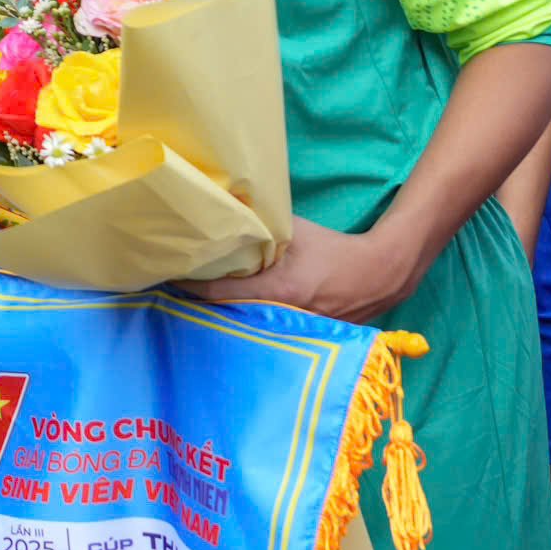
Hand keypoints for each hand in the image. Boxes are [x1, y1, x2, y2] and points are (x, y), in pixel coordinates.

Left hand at [183, 217, 415, 324]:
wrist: (380, 274)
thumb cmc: (334, 248)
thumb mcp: (297, 231)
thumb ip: (266, 225)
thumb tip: (233, 209)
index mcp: (278, 288)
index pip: (221, 292)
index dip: (192, 286)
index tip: (170, 278)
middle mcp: (284, 315)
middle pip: (228, 316)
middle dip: (202, 308)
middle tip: (174, 295)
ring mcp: (296, 331)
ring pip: (247, 329)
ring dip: (223, 321)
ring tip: (195, 310)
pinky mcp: (305, 340)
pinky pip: (269, 336)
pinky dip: (249, 329)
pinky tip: (232, 323)